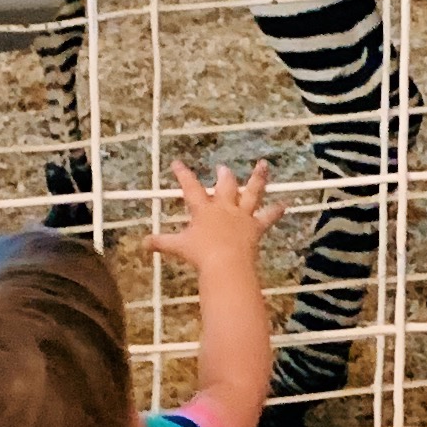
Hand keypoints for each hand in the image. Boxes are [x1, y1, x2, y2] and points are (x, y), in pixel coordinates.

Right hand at [143, 159, 280, 273]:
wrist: (226, 263)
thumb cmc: (200, 255)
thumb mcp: (177, 247)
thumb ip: (160, 243)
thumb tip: (142, 243)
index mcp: (203, 209)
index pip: (190, 187)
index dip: (183, 174)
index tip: (178, 162)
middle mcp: (223, 207)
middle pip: (224, 186)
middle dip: (223, 175)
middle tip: (223, 167)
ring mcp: (241, 215)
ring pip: (251, 192)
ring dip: (258, 178)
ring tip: (263, 165)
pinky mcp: (255, 227)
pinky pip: (268, 217)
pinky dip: (276, 211)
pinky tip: (284, 205)